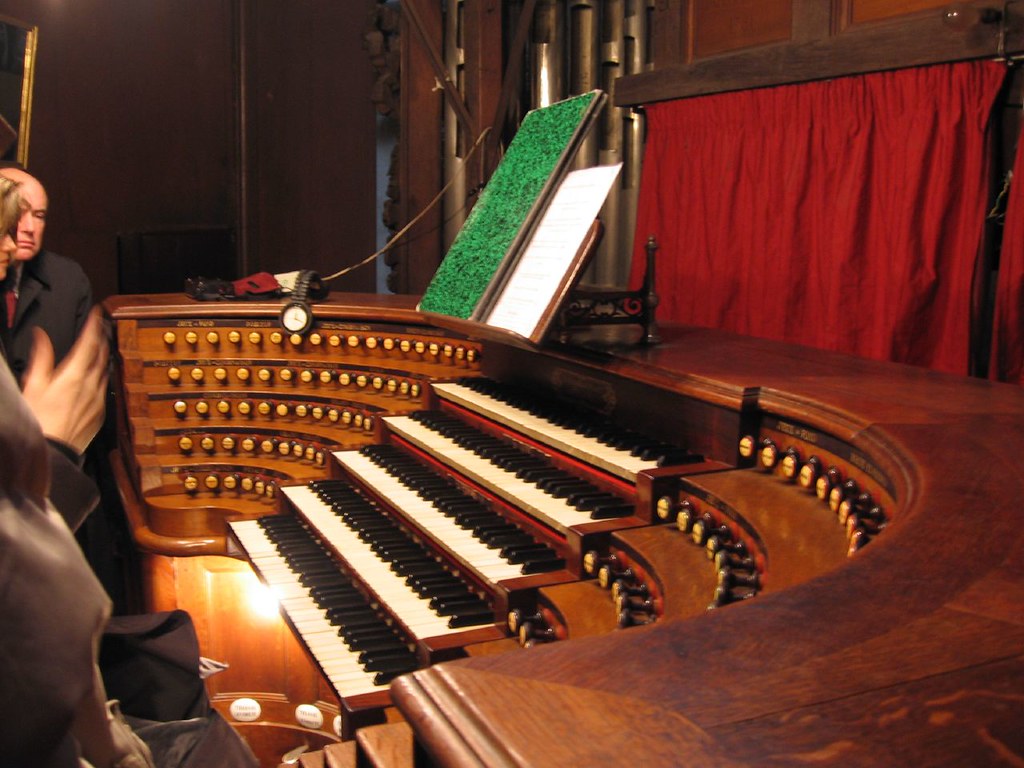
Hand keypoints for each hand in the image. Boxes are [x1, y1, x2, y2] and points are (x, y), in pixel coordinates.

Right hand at [21, 307, 108, 454]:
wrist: (51, 452)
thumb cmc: (37, 420)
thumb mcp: (33, 384)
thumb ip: (41, 358)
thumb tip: (41, 336)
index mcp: (74, 375)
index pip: (89, 343)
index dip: (93, 325)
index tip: (97, 313)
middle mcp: (91, 385)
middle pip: (101, 354)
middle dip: (100, 337)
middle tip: (99, 326)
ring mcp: (98, 399)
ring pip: (105, 370)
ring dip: (102, 356)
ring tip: (99, 346)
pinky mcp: (101, 412)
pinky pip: (105, 388)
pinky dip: (101, 376)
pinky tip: (97, 375)